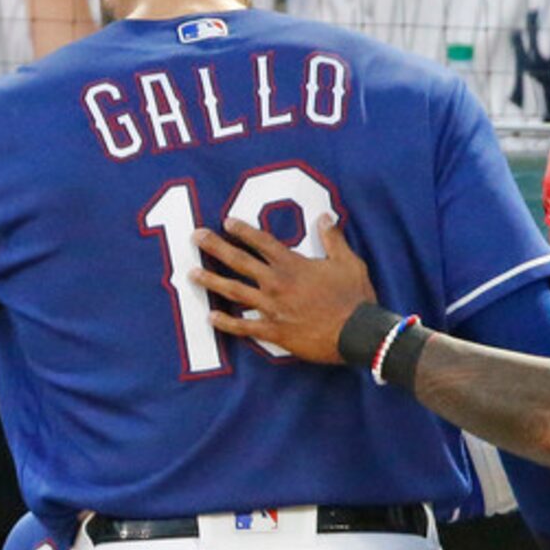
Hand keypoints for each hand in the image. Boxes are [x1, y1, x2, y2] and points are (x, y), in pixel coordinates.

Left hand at [193, 213, 378, 363]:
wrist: (358, 333)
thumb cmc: (355, 296)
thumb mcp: (348, 262)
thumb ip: (333, 238)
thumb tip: (326, 216)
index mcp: (293, 265)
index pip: (262, 242)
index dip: (243, 230)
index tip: (226, 221)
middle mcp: (276, 284)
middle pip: (239, 261)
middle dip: (215, 247)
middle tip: (196, 237)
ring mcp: (272, 308)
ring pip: (235, 292)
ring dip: (212, 282)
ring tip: (191, 274)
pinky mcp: (274, 331)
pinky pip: (244, 327)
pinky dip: (226, 323)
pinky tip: (210, 317)